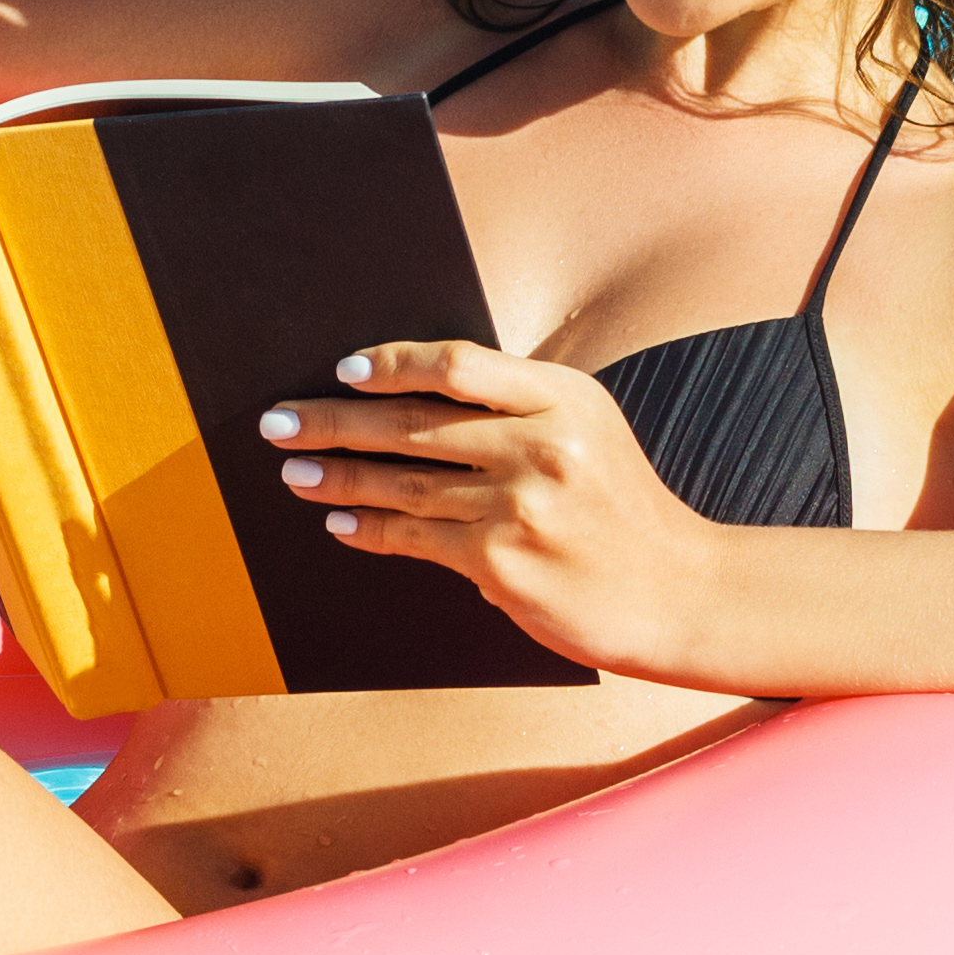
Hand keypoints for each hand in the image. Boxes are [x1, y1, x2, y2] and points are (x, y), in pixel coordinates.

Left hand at [258, 338, 716, 673]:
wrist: (675, 590)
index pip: (458, 365)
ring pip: (404, 484)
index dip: (393, 364)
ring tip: (294, 472)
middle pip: (414, 423)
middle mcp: (541, 446)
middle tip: (279, 421)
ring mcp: (519, 507)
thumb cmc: (619, 506)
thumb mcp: (588, 430)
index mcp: (564, 398)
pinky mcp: (500, 564)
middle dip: (334, 420)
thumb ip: (517, 408)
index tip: (344, 369)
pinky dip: (370, 529)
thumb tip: (411, 397)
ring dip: (338, 477)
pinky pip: (416, 538)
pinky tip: (338, 522)